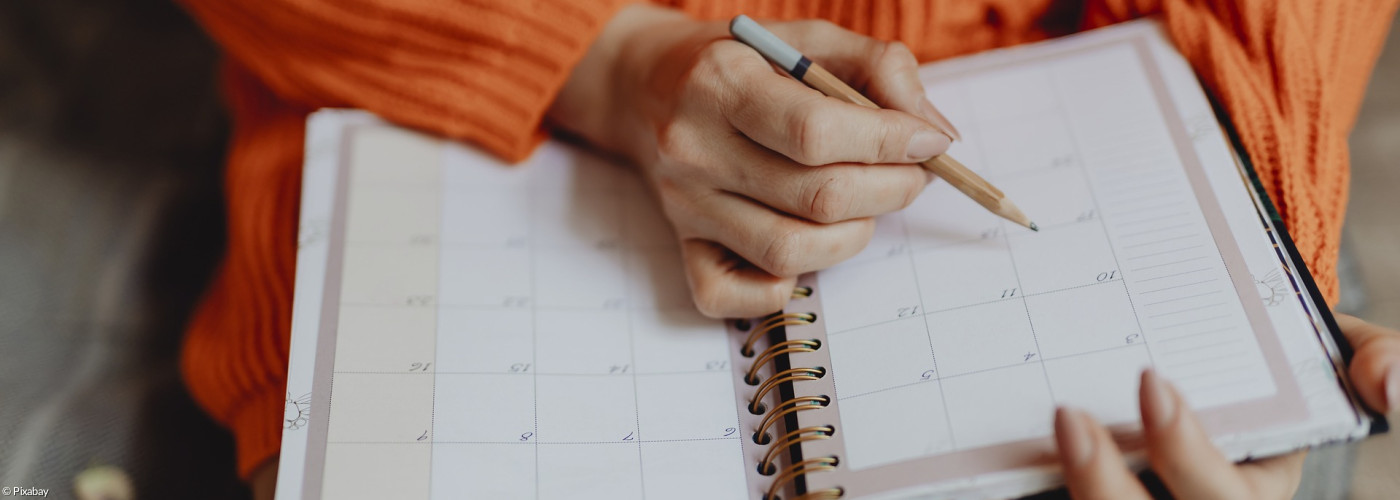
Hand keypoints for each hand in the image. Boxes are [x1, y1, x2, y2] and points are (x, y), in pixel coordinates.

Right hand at [549, 6, 955, 316]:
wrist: (645, 85)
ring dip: (852, 236)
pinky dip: (778, 289)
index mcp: (722, 82)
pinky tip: (803, 248)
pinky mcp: (681, 244)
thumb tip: (935, 135)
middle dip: (890, 190)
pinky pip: (729, 296)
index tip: (929, 143)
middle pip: (816, 197)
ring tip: (864, 205)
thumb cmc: (741, 63)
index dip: (890, 143)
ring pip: (789, 251)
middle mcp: (695, 147)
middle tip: (910, 175)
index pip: (817, 132)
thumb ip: (879, 69)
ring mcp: (685, 204)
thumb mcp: (808, 39)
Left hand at [1053, 314, 1399, 498]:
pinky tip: (1012, 463)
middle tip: (1070, 414)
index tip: (1151, 380)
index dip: (1187, 453)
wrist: (1224, 362)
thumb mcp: (1337, 352)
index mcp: (1253, 494)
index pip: (1223, 497)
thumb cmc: (1280, 362)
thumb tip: (1389, 383)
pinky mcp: (1097, 499)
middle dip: (1107, 484)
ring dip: (1079, 489)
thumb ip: (1374, 355)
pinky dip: (1046, 488)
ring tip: (1053, 426)